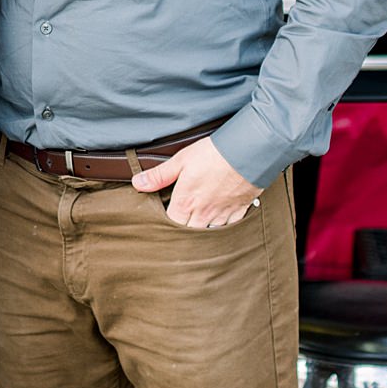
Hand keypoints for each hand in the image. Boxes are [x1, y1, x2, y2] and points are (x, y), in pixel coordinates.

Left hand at [131, 137, 262, 231]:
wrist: (248, 151)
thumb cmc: (214, 153)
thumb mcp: (181, 160)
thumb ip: (159, 175)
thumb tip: (138, 184)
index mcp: (186, 202)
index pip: (171, 226)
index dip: (166, 228)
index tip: (163, 226)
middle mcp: (204, 213)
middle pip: (190, 235)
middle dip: (184, 234)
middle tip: (180, 231)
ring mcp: (223, 214)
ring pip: (210, 235)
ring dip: (203, 232)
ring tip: (198, 228)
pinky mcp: (239, 210)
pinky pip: (229, 228)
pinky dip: (223, 228)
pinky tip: (220, 223)